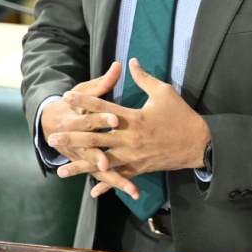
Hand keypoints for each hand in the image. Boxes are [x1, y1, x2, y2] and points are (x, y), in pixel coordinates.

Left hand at [49, 59, 210, 198]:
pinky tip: (92, 190)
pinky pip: (120, 177)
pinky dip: (107, 183)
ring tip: (62, 170)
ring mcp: (134, 156)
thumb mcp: (164, 92)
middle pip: (96, 138)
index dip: (84, 102)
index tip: (67, 97)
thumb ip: (144, 78)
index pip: (103, 108)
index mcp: (134, 118)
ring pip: (102, 162)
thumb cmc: (181, 115)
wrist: (198, 143)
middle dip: (73, 137)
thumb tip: (131, 61)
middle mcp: (130, 138)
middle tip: (53, 137)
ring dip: (81, 166)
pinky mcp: (140, 168)